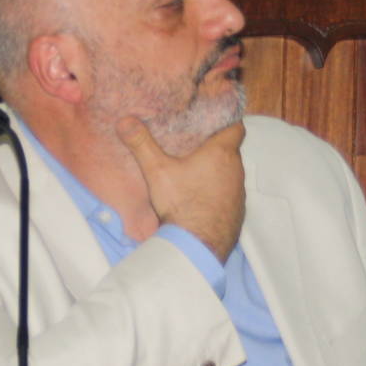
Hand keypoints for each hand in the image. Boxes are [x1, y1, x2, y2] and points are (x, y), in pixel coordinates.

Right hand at [117, 117, 246, 259]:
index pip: (236, 127)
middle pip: (231, 150)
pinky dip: (218, 191)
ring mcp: (239, 193)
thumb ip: (142, 144)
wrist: (198, 246)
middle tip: (195, 143)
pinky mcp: (237, 212)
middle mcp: (236, 170)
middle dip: (216, 146)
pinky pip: (229, 194)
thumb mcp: (157, 171)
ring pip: (230, 173)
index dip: (227, 120)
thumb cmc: (182, 204)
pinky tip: (200, 197)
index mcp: (221, 153)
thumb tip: (126, 121)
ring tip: (195, 170)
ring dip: (217, 170)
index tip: (214, 120)